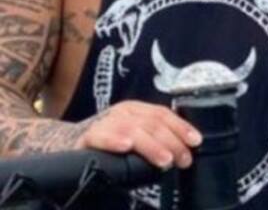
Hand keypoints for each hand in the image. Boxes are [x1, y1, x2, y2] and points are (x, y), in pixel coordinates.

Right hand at [74, 101, 202, 168]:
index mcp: (137, 110)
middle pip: (152, 123)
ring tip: (164, 159)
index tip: (196, 141)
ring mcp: (105, 122)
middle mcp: (122, 112)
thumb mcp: (136, 140)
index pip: (163, 115)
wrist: (69, 146)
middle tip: (182, 159)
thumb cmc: (110, 147)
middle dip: (172, 142)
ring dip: (151, 145)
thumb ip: (155, 141)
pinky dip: (114, 140)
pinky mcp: (87, 137)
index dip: (181, 127)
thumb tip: (184, 151)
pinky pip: (101, 136)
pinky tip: (126, 146)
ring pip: (132, 129)